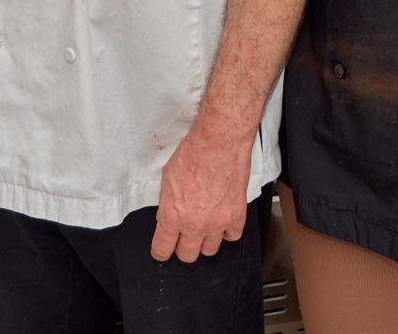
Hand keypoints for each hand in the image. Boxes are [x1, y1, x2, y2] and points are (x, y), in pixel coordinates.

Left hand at [151, 125, 250, 262]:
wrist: (219, 142)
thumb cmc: (194, 153)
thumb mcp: (167, 178)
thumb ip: (167, 203)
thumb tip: (167, 215)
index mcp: (172, 215)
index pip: (162, 249)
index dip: (161, 251)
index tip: (163, 249)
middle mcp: (194, 224)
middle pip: (187, 255)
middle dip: (183, 247)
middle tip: (184, 237)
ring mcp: (217, 223)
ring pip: (210, 250)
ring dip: (206, 240)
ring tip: (205, 226)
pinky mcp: (236, 216)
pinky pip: (232, 236)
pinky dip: (227, 231)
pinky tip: (223, 220)